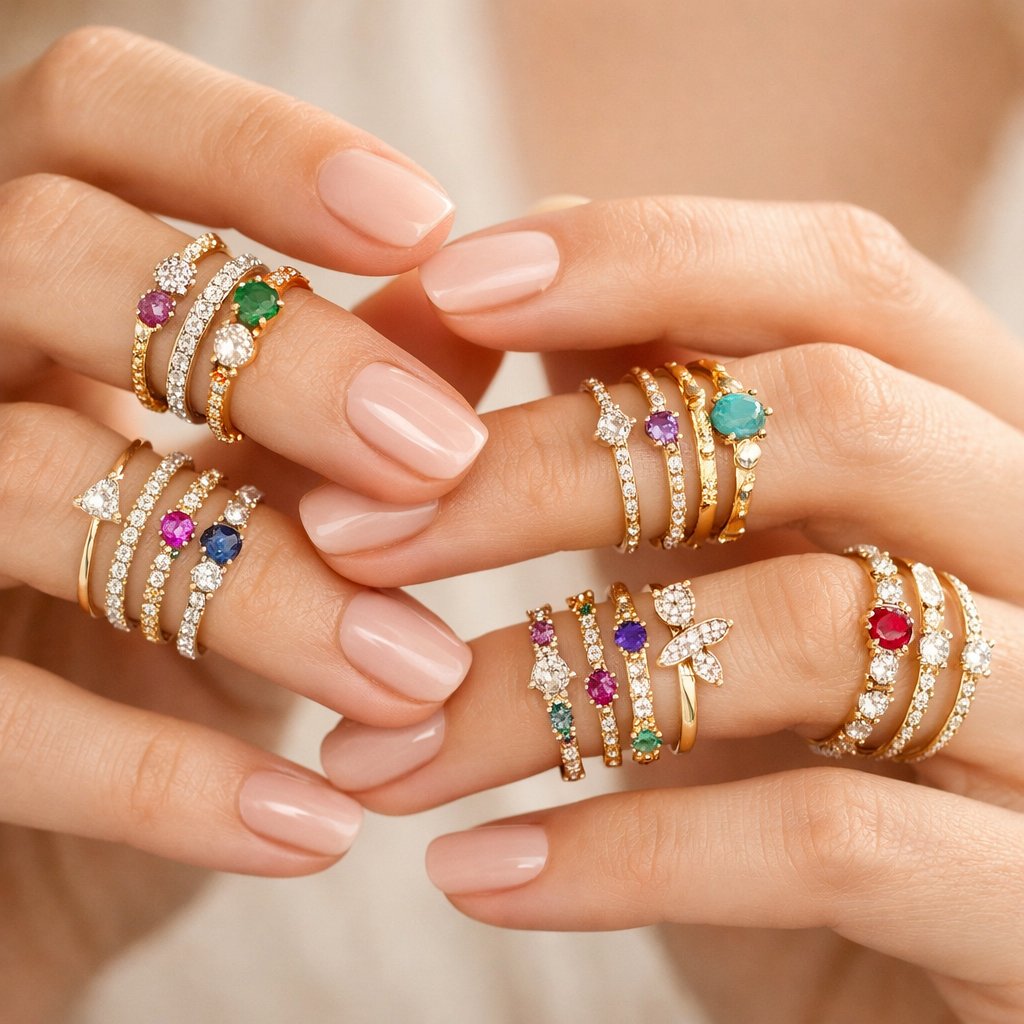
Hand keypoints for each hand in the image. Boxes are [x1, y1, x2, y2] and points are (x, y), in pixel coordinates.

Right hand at [0, 28, 494, 1018]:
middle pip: (50, 256)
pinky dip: (168, 782)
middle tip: (439, 458)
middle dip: (276, 360)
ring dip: (264, 591)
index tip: (425, 222)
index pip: (99, 115)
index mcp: (27, 277)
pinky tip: (318, 826)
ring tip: (418, 676)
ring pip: (31, 482)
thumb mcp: (266, 493)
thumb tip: (477, 304)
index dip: (254, 146)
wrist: (54, 836)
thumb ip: (349, 389)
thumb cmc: (174, 629)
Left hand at [315, 198, 1023, 1022]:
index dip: (646, 256)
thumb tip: (480, 306)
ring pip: (811, 632)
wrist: (888, 963)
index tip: (448, 289)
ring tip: (377, 749)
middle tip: (352, 533)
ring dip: (543, 689)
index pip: (842, 276)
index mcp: (967, 437)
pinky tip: (474, 870)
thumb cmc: (780, 743)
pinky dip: (624, 854)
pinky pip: (828, 842)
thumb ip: (637, 436)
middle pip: (828, 418)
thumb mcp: (709, 569)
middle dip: (556, 463)